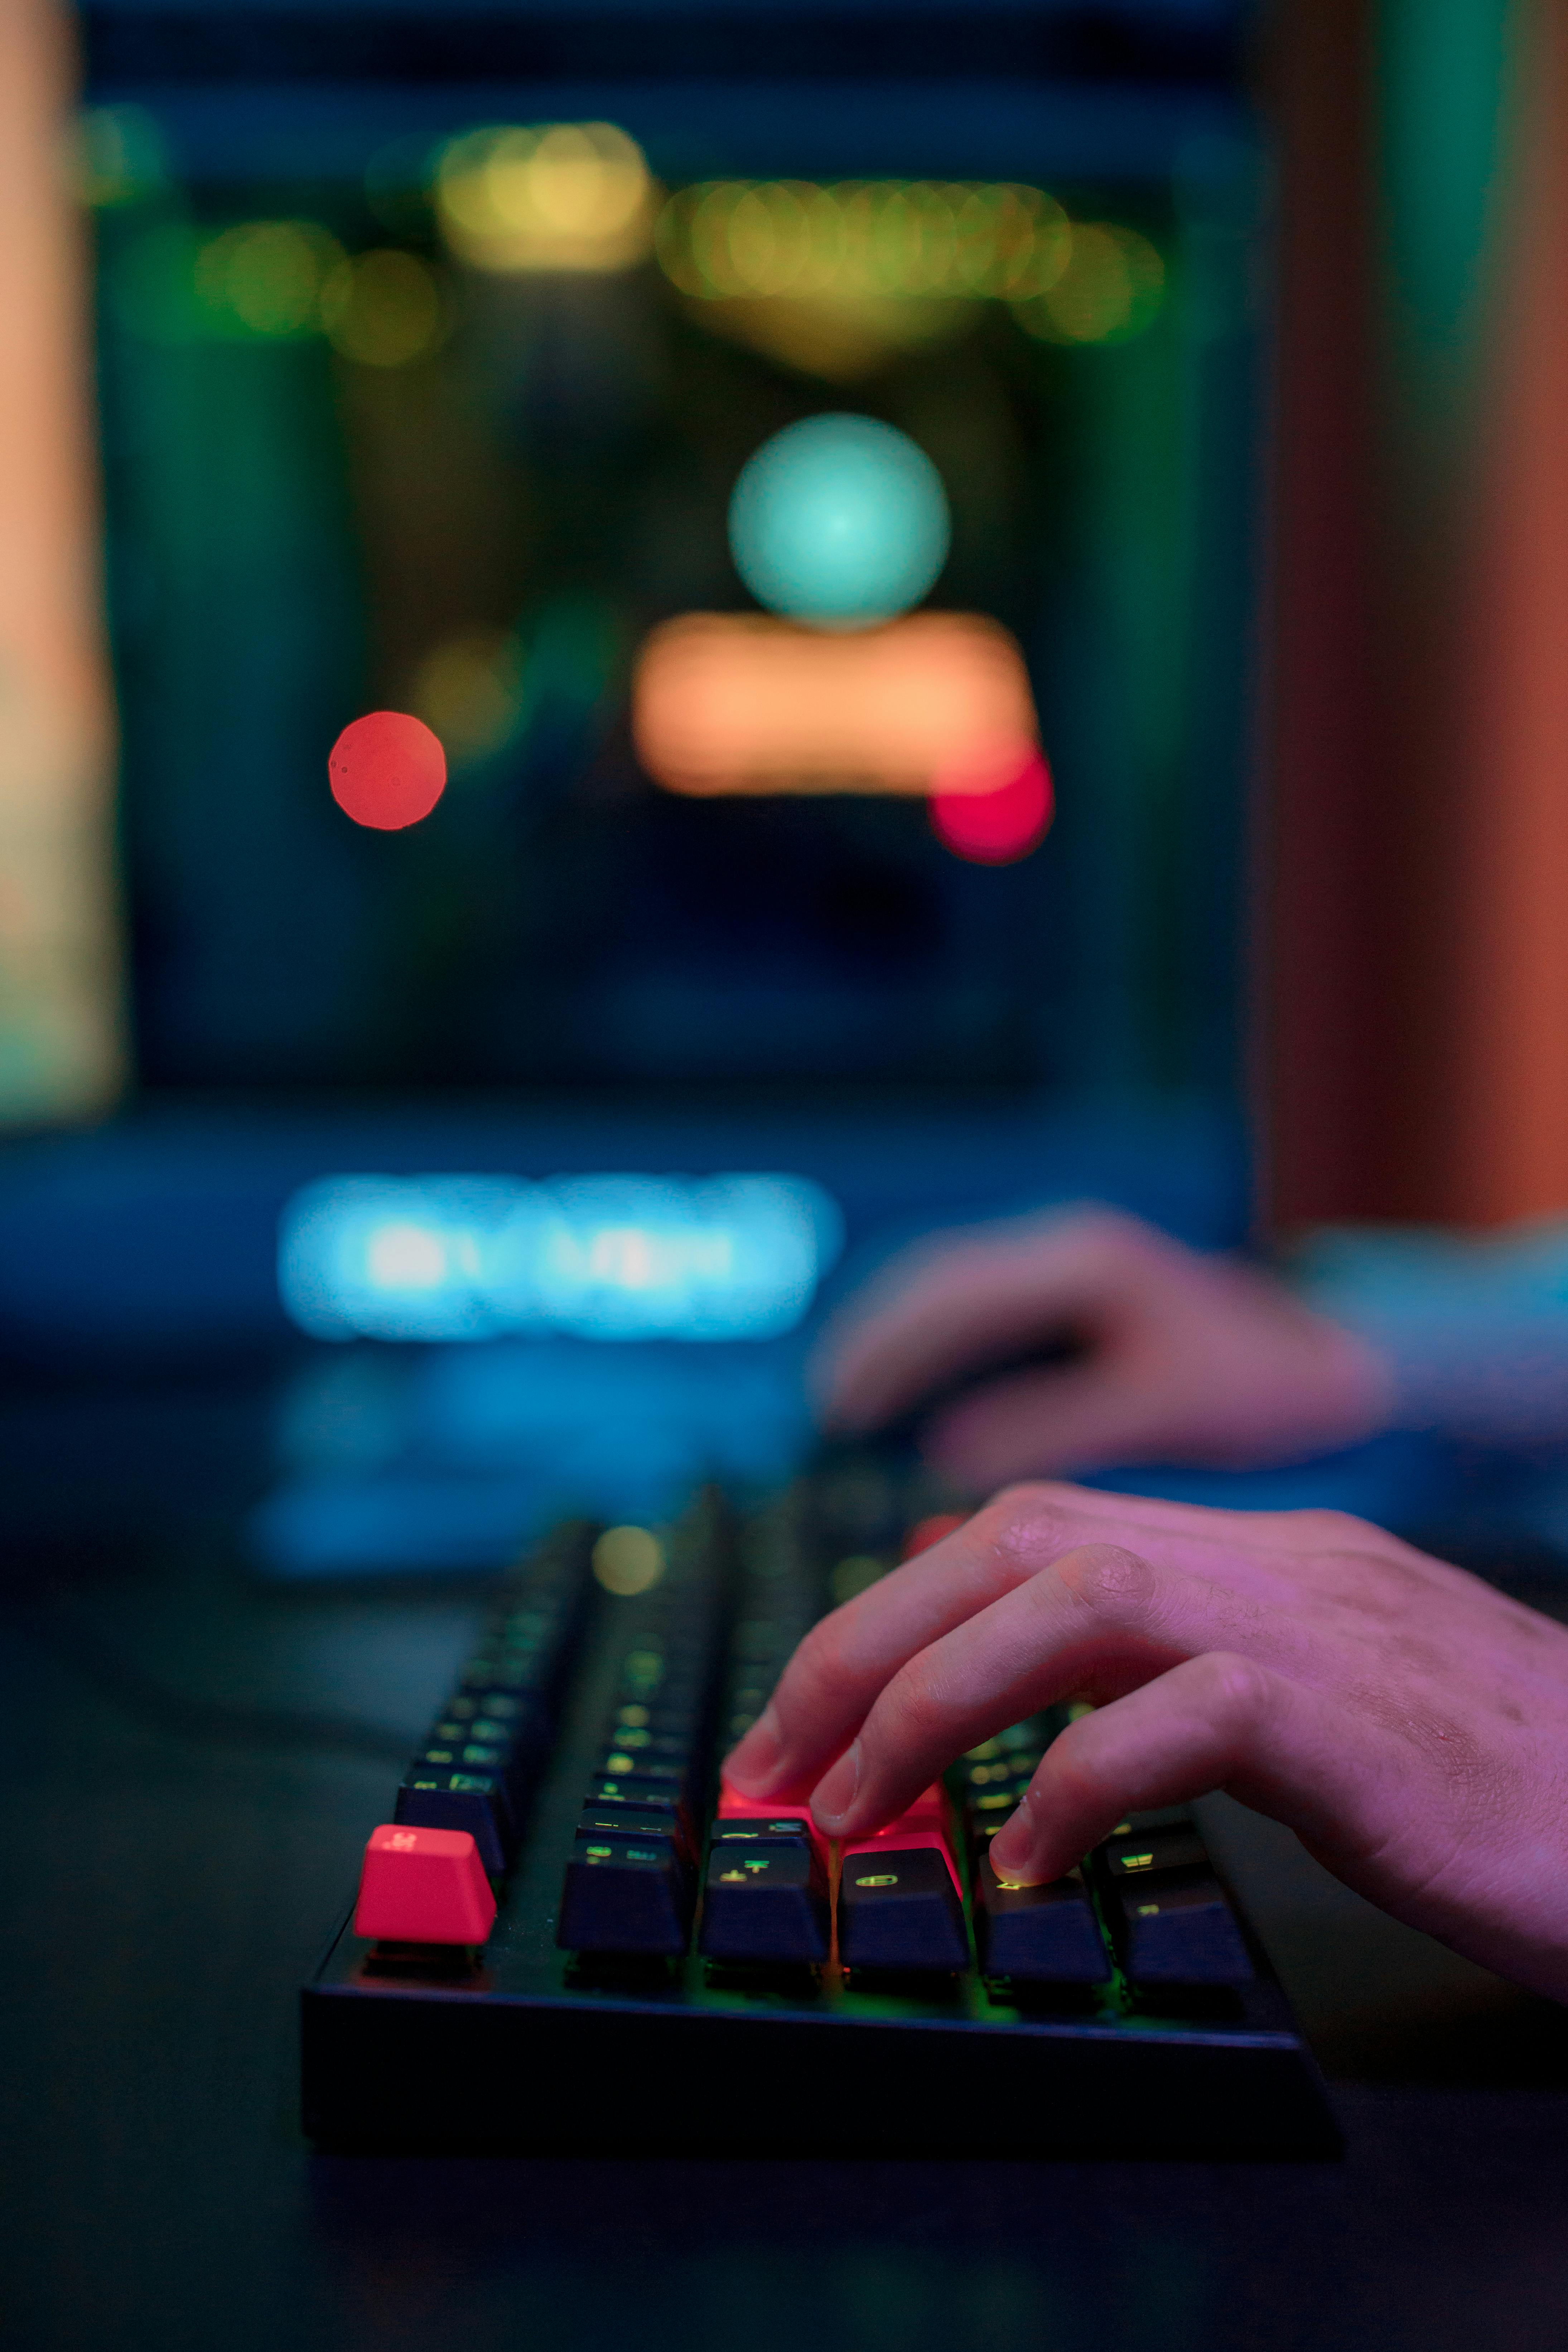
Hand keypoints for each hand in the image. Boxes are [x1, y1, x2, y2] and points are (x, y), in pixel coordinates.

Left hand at [726, 1483, 1567, 2001]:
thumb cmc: (1501, 1787)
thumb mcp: (1328, 1705)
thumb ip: (1192, 1675)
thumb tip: (1045, 1703)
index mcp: (1265, 1560)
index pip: (1039, 1522)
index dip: (905, 1594)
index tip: (818, 1693)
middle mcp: (1279, 1567)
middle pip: (1019, 1539)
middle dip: (872, 1638)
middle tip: (782, 1752)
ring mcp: (1321, 1631)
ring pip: (1076, 1595)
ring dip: (936, 1694)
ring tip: (858, 1801)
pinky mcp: (1360, 1724)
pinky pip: (1184, 1719)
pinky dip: (1078, 1783)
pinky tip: (1027, 1863)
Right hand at [812, 1206, 1391, 1486]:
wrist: (1344, 1351)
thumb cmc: (1265, 1386)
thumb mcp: (1159, 1409)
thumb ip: (1054, 1424)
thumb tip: (946, 1453)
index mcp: (1085, 1265)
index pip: (952, 1296)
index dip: (887, 1352)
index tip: (841, 1407)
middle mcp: (1070, 1247)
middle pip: (937, 1282)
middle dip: (876, 1342)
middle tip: (828, 1408)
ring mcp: (1075, 1262)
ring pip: (956, 1290)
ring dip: (900, 1341)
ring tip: (850, 1403)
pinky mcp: (1083, 1289)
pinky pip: (986, 1308)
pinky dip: (940, 1346)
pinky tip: (918, 1396)